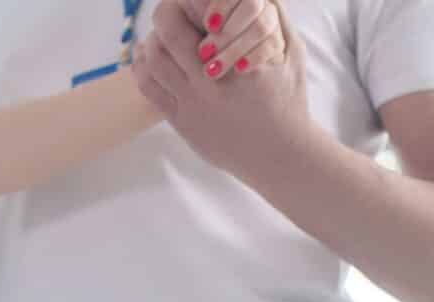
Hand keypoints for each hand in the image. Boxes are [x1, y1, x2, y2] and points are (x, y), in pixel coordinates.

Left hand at [133, 0, 312, 176]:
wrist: (277, 154)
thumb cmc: (288, 101)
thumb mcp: (291, 54)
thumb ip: (276, 19)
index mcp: (236, 58)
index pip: (199, 14)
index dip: (186, 1)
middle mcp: (210, 80)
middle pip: (169, 32)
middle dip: (166, 13)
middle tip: (169, 9)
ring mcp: (191, 103)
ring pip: (153, 61)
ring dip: (152, 41)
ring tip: (157, 34)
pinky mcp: (181, 122)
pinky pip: (150, 89)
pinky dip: (142, 68)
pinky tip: (146, 58)